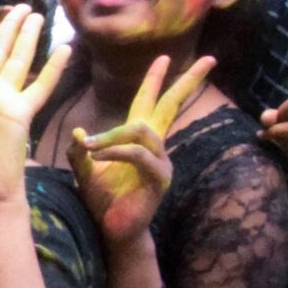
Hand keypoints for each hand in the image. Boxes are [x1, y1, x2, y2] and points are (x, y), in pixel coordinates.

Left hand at [67, 52, 212, 245]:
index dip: (156, 80)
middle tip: (209, 59)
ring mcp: (161, 162)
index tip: (165, 56)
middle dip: (188, 81)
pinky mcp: (159, 180)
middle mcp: (156, 147)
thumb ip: (80, 151)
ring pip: (143, 130)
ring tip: (91, 146)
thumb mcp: (85, 171)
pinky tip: (98, 155)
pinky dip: (116, 151)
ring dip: (114, 134)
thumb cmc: (102, 200)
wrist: (113, 231)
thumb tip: (78, 132)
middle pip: (173, 105)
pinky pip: (139, 155)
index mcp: (140, 141)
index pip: (151, 103)